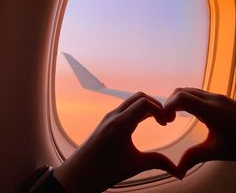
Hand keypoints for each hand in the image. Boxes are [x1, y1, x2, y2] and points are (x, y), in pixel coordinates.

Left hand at [54, 92, 178, 192]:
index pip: (144, 103)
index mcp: (121, 124)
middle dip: (155, 104)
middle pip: (139, 96)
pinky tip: (143, 122)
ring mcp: (109, 116)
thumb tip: (179, 171)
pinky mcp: (107, 120)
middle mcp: (114, 115)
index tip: (166, 122)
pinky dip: (137, 110)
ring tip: (156, 120)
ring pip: (131, 101)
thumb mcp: (134, 165)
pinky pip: (125, 108)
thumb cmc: (104, 171)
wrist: (79, 174)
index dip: (160, 109)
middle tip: (163, 119)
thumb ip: (158, 162)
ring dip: (146, 106)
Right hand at [164, 88, 235, 177]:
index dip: (168, 106)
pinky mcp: (218, 98)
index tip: (166, 120)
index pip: (181, 97)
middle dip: (169, 103)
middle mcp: (212, 99)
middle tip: (168, 120)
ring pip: (188, 90)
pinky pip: (196, 93)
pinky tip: (187, 113)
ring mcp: (216, 96)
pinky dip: (186, 100)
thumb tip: (178, 169)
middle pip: (181, 91)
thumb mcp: (218, 151)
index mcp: (211, 110)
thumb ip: (196, 156)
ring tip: (174, 116)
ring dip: (177, 101)